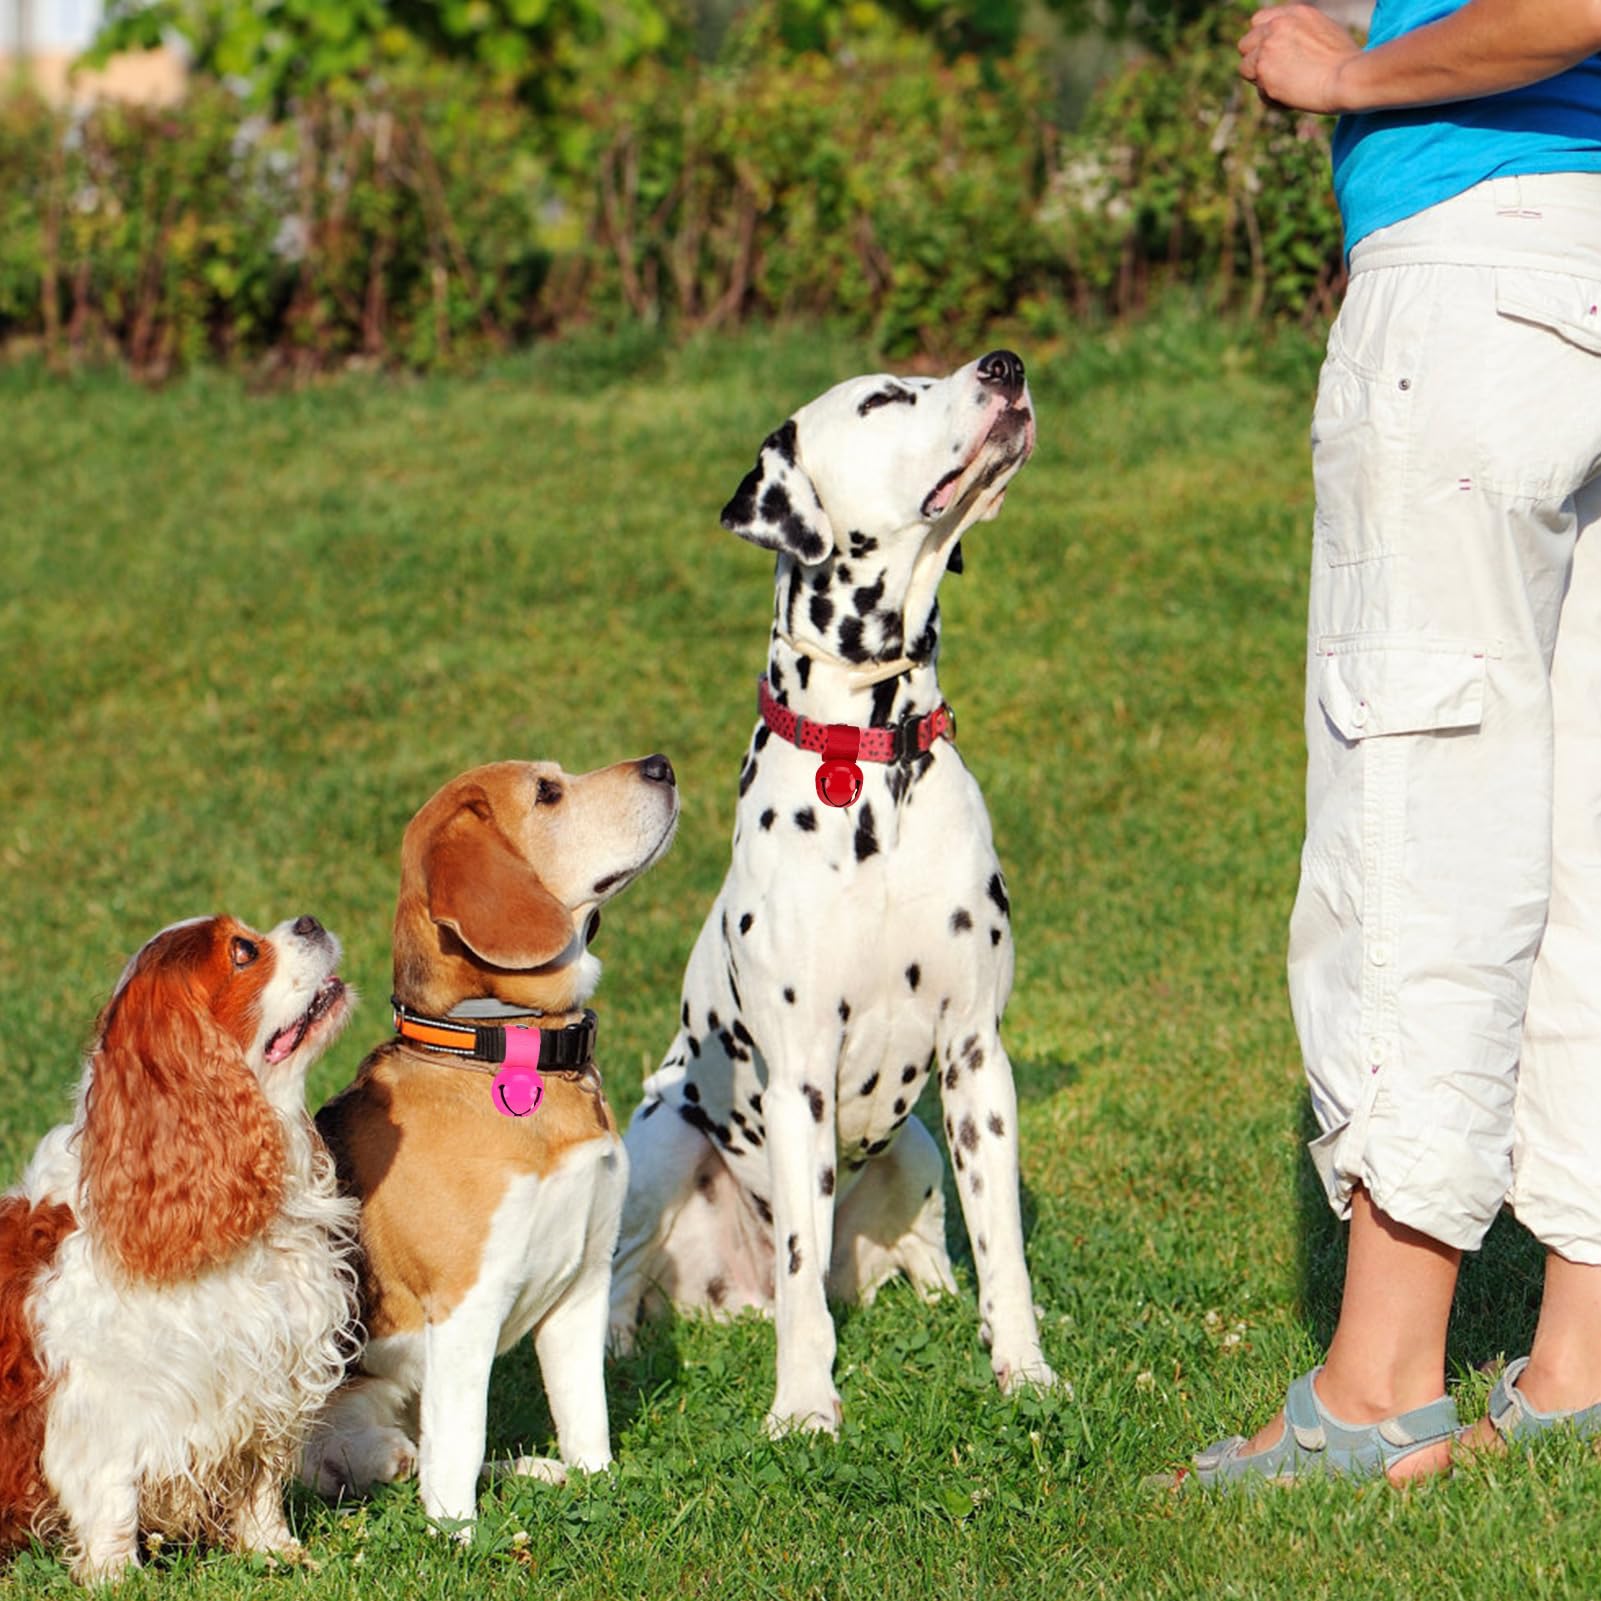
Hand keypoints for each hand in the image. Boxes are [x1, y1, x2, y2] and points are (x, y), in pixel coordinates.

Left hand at [1237, 3, 1363, 113]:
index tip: (1273, 54)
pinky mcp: (1264, 73)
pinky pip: (1259, 92)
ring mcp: (1268, 49)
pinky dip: (1272, 99)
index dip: (1262, 40)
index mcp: (1294, 13)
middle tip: (1278, 74)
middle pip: (1245, 44)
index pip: (1258, 22)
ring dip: (1261, 80)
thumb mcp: (1324, 31)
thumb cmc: (1345, 60)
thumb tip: (1285, 48)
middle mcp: (1277, 26)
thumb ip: (1299, 33)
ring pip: (1246, 68)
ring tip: (1288, 87)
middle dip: (1256, 60)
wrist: (1349, 77)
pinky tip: (1294, 97)